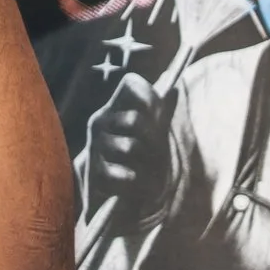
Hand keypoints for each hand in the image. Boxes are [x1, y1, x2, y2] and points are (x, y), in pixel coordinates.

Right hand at [84, 70, 177, 224]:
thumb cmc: (136, 152)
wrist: (112, 185)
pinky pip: (122, 171)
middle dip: (153, 137)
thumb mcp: (149, 130)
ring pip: (130, 146)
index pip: (130, 84)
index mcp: (114, 106)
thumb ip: (160, 111)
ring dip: (146, 160)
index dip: (149, 95)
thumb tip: (175, 89)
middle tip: (159, 149)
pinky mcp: (94, 169)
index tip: (160, 114)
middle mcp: (100, 120)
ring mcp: (95, 144)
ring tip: (146, 166)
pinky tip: (133, 178)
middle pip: (134, 119)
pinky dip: (134, 178)